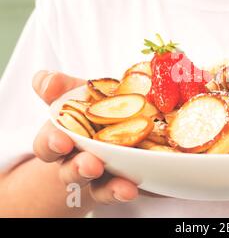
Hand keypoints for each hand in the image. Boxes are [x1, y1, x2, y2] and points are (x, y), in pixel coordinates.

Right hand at [32, 71, 138, 203]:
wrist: (118, 123)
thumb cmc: (91, 108)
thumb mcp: (76, 93)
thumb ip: (60, 86)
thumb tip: (45, 81)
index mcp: (62, 139)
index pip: (48, 145)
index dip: (52, 143)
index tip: (62, 140)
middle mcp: (77, 162)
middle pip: (71, 171)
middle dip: (80, 169)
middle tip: (92, 165)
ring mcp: (101, 177)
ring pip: (100, 188)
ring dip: (110, 188)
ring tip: (124, 188)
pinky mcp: (122, 183)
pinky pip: (124, 191)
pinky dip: (129, 190)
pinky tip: (139, 187)